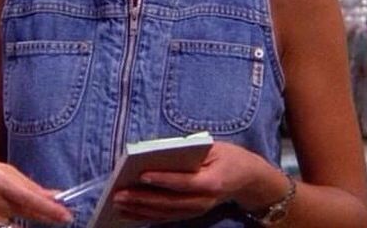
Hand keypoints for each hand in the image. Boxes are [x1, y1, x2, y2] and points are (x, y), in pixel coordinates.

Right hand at [0, 154, 73, 226]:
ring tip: (25, 212)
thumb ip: (29, 186)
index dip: (49, 209)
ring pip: (13, 227)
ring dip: (24, 222)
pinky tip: (8, 218)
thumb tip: (55, 195)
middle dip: (45, 217)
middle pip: (25, 216)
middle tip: (60, 216)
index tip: (66, 215)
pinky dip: (10, 226)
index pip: (29, 199)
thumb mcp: (4, 171)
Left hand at [112, 141, 277, 222]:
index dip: (163, 180)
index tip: (142, 174)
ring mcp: (197, 210)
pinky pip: (166, 217)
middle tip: (119, 193)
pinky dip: (147, 215)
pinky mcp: (191, 214)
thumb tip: (160, 151)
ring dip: (140, 210)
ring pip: (165, 213)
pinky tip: (130, 212)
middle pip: (169, 202)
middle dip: (142, 198)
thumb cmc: (228, 157)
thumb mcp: (214, 148)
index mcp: (212, 181)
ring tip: (118, 203)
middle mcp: (203, 201)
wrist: (247, 179)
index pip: (184, 182)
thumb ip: (190, 150)